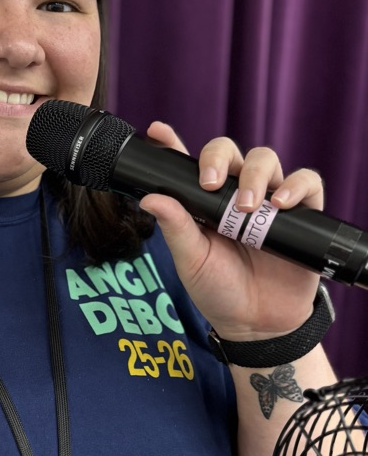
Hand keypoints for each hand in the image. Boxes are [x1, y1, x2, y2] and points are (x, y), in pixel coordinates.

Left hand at [139, 121, 322, 338]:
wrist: (256, 323)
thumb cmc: (219, 290)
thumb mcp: (191, 261)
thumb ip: (175, 228)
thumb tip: (150, 197)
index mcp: (204, 202)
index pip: (190, 165)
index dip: (174, 143)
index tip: (159, 132)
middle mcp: (235, 194)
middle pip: (230, 152)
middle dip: (218, 158)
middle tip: (211, 184)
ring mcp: (269, 200)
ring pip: (266, 159)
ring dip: (255, 175)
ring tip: (248, 207)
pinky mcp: (300, 213)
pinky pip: (306, 182)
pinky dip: (296, 186)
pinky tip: (281, 203)